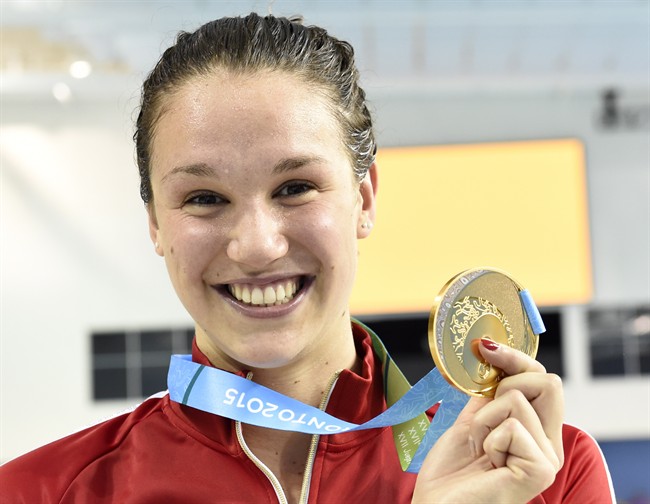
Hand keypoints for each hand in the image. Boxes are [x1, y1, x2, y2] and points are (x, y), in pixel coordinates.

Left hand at [412, 339, 563, 503]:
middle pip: (548, 381)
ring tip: (479, 449)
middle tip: (480, 418)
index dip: (516, 358)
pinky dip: (488, 438)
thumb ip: (488, 397)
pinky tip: (486, 463)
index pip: (543, 380)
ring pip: (519, 401)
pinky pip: (512, 426)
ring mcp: (547, 459)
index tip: (486, 347)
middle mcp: (548, 445)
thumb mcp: (471, 422)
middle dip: (504, 386)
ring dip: (484, 420)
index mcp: (536, 433)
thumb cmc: (450, 474)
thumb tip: (491, 357)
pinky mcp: (540, 470)